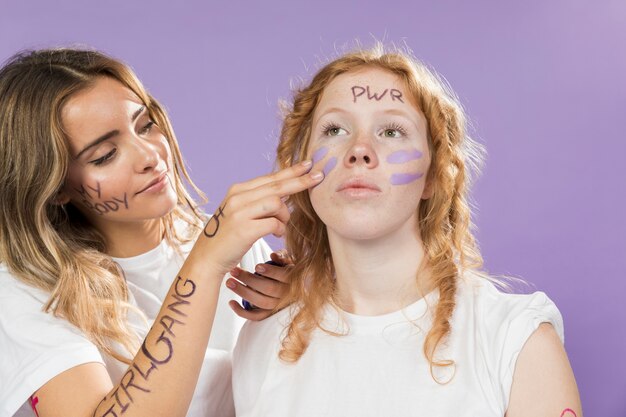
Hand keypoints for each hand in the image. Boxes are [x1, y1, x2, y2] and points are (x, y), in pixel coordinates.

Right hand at [189, 161, 320, 276]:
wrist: (207, 258)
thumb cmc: (228, 236)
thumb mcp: (240, 212)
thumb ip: (260, 200)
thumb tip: (287, 190)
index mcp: (238, 190)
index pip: (270, 178)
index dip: (291, 171)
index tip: (308, 165)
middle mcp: (238, 197)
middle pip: (276, 185)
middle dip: (300, 181)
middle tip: (319, 176)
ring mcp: (240, 213)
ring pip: (276, 203)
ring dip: (285, 215)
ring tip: (281, 225)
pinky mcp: (244, 229)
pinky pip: (274, 224)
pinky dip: (280, 229)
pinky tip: (277, 235)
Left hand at [227, 251, 293, 319]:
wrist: (294, 288)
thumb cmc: (286, 270)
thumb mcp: (288, 260)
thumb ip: (282, 257)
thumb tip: (273, 255)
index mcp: (292, 280)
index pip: (283, 276)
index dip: (270, 272)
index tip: (257, 267)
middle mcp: (286, 294)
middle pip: (268, 289)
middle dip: (249, 279)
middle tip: (234, 271)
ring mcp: (277, 306)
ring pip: (261, 302)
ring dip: (243, 292)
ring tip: (230, 282)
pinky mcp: (269, 314)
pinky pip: (256, 316)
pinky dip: (242, 312)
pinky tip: (232, 302)